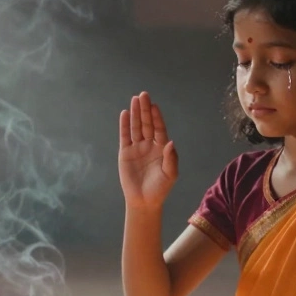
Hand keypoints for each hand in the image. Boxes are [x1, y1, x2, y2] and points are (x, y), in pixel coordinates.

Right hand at [118, 92, 177, 208]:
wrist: (144, 200)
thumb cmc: (160, 189)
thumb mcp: (170, 174)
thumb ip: (171, 158)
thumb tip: (170, 142)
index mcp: (161, 148)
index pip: (159, 129)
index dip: (157, 117)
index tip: (154, 105)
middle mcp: (149, 145)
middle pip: (147, 124)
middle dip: (145, 110)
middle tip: (144, 94)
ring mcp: (137, 148)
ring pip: (136, 127)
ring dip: (135, 113)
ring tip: (135, 99)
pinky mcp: (125, 153)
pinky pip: (125, 136)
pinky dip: (124, 125)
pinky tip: (125, 113)